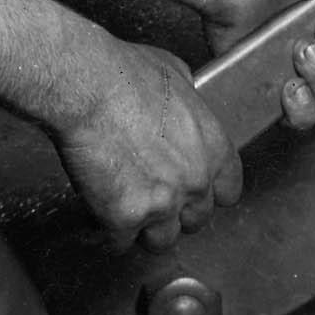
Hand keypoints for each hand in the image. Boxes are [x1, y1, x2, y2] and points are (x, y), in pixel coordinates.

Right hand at [52, 40, 244, 252]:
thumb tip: (184, 101)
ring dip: (145, 229)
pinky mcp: (125, 218)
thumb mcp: (172, 72)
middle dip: (176, 212)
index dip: (210, 192)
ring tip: (127, 212)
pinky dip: (109, 232)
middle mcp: (194, 182)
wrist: (85, 86)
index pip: (229, 191)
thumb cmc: (122, 74)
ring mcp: (161, 205)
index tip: (195, 191)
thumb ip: (187, 101)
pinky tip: (100, 214)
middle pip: (196, 220)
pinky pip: (121, 242)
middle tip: (154, 197)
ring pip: (162, 241)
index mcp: (213, 148)